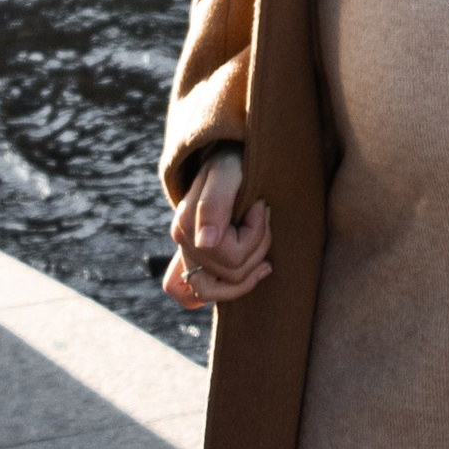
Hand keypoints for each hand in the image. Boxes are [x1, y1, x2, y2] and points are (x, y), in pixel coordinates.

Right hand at [164, 146, 272, 308]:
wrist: (227, 153)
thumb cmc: (232, 160)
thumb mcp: (228, 172)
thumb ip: (214, 204)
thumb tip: (205, 243)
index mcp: (187, 225)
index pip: (232, 258)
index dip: (256, 234)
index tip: (261, 205)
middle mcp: (184, 244)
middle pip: (231, 275)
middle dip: (258, 246)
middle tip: (264, 214)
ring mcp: (188, 254)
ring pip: (221, 289)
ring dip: (251, 264)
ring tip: (261, 233)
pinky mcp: (197, 259)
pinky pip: (199, 296)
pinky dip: (229, 288)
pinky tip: (253, 272)